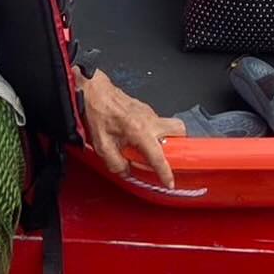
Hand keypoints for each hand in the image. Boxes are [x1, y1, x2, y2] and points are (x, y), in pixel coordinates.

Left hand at [77, 68, 185, 188]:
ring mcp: (149, 112)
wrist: (94, 91)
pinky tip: (137, 139)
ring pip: (169, 125)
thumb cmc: (98, 113)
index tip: (169, 182)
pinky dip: (153, 132)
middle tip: (167, 156)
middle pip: (178, 130)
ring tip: (146, 149)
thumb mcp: (102, 146)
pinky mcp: (145, 108)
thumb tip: (126, 171)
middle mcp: (149, 120)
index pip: (158, 156)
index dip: (165, 172)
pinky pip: (157, 122)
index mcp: (139, 131)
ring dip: (164, 139)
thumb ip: (115, 163)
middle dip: (179, 144)